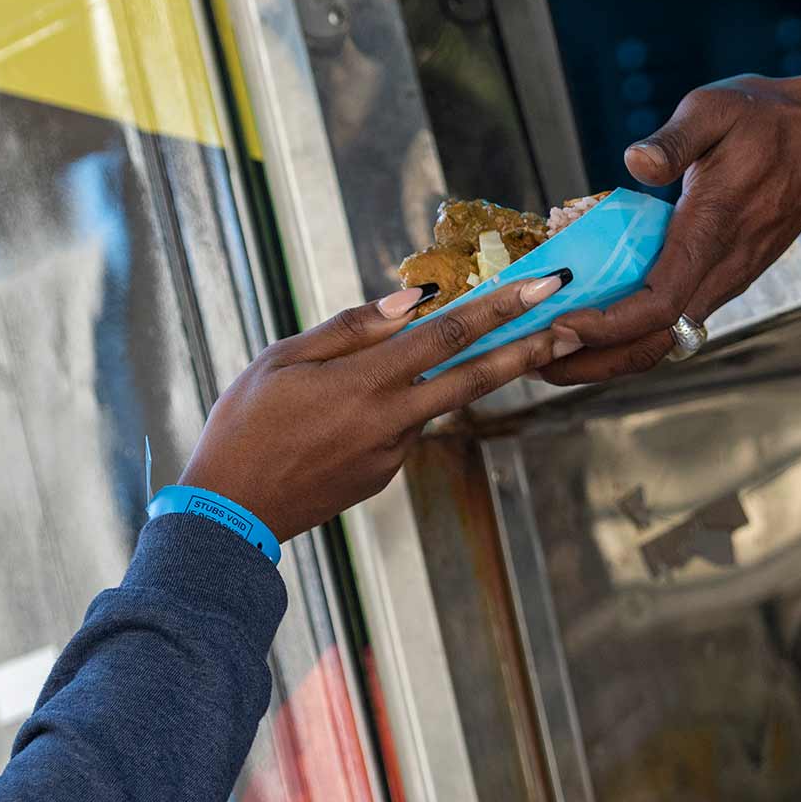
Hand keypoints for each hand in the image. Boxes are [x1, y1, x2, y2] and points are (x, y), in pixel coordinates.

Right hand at [181, 273, 573, 538]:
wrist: (229, 515)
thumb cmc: (243, 426)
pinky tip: (349, 412)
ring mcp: (392, 454)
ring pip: (433, 401)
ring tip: (460, 347)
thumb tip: (410, 300)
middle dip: (528, 348)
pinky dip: (399, 405)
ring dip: (455, 374)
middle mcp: (389, 420)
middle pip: (475, 378)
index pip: (446, 335)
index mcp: (363, 384)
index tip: (540, 286)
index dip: (498, 307)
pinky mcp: (384, 476)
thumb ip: (351, 329)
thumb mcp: (281, 360)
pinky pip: (404, 427)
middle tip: (571, 325)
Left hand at [544, 72, 800, 383]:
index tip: (562, 327)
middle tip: (540, 362)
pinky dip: (637, 336)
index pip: (660, 302)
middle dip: (598, 360)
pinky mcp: (731, 275)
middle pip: (659, 340)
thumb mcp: (713, 108)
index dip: (609, 325)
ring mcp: (731, 277)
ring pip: (671, 339)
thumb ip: (673, 139)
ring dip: (613, 355)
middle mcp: (724, 267)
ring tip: (557, 356)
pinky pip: (681, 322)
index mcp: (713, 229)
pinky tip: (600, 329)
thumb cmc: (765, 116)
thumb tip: (635, 161)